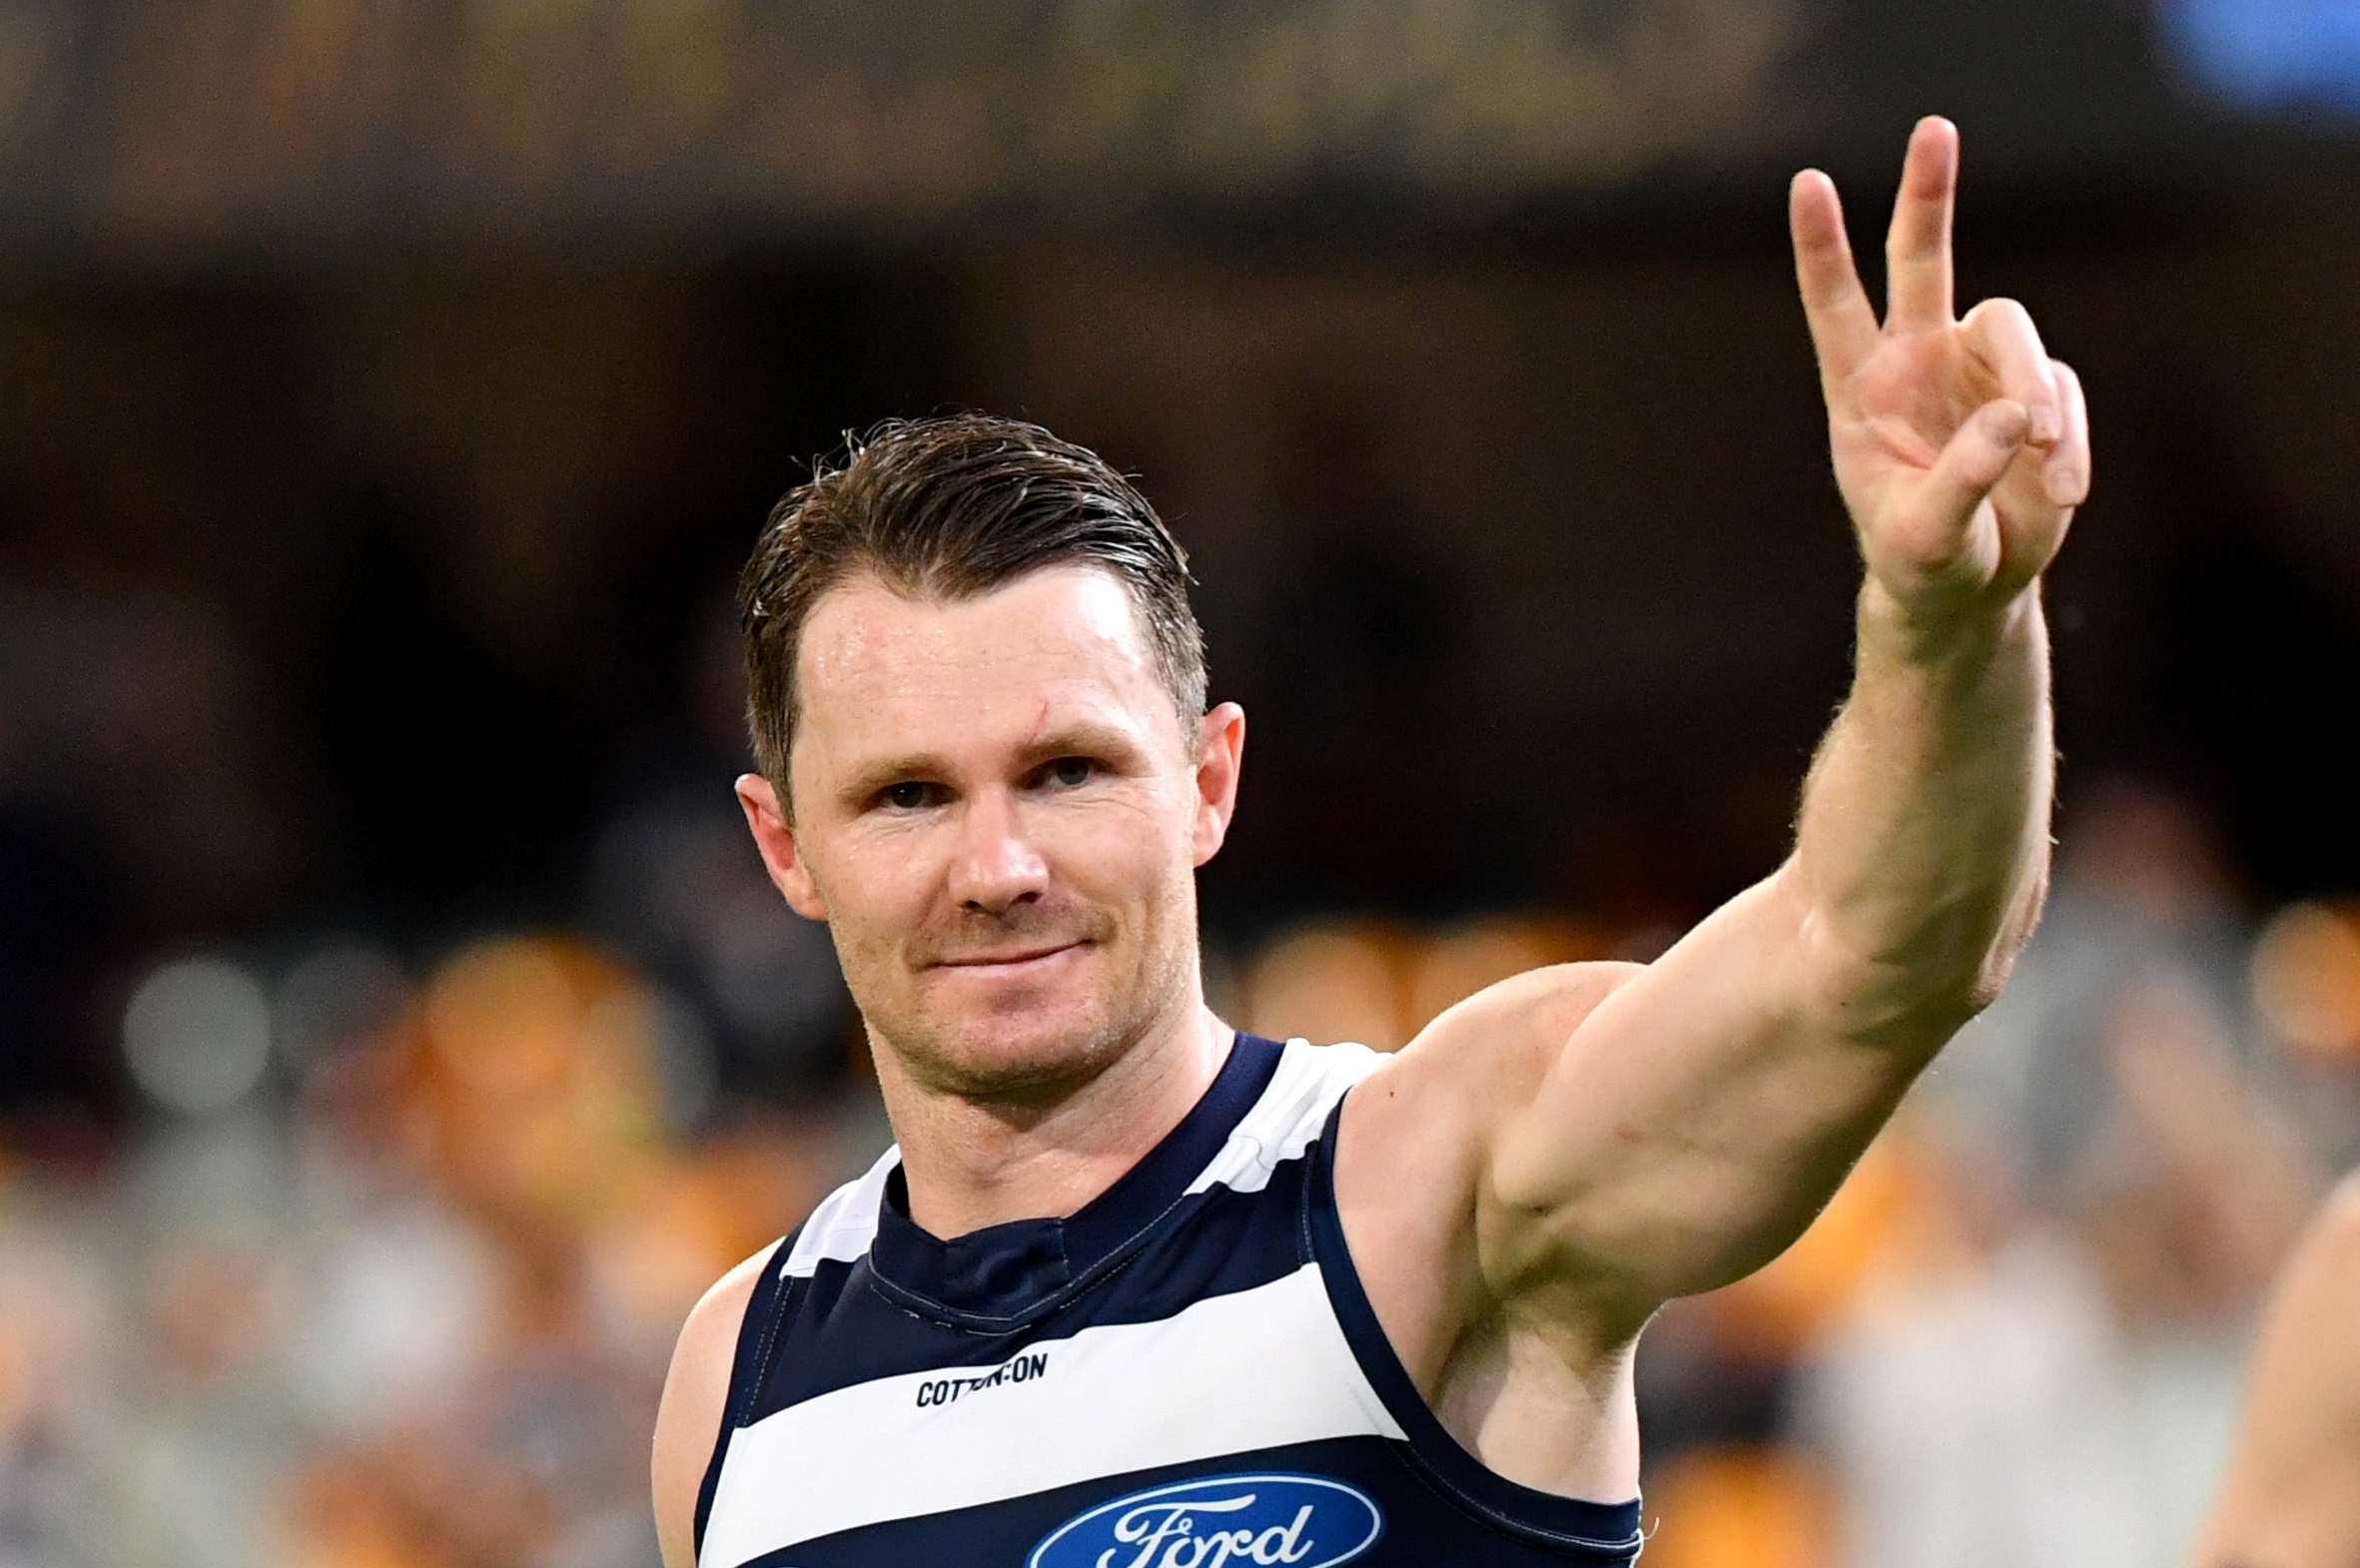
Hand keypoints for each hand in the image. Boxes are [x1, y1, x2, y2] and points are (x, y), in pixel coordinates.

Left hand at [1791, 117, 2090, 622]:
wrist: (1971, 588)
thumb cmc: (1924, 558)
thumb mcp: (1925, 533)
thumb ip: (1961, 474)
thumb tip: (2017, 414)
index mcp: (1863, 389)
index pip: (1836, 305)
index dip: (1822, 246)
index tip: (1807, 183)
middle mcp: (1918, 361)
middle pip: (1923, 260)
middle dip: (1928, 195)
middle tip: (1933, 127)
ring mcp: (1981, 371)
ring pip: (2015, 333)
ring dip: (2036, 397)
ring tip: (2041, 465)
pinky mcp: (2040, 394)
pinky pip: (2062, 398)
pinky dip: (2067, 445)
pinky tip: (2060, 491)